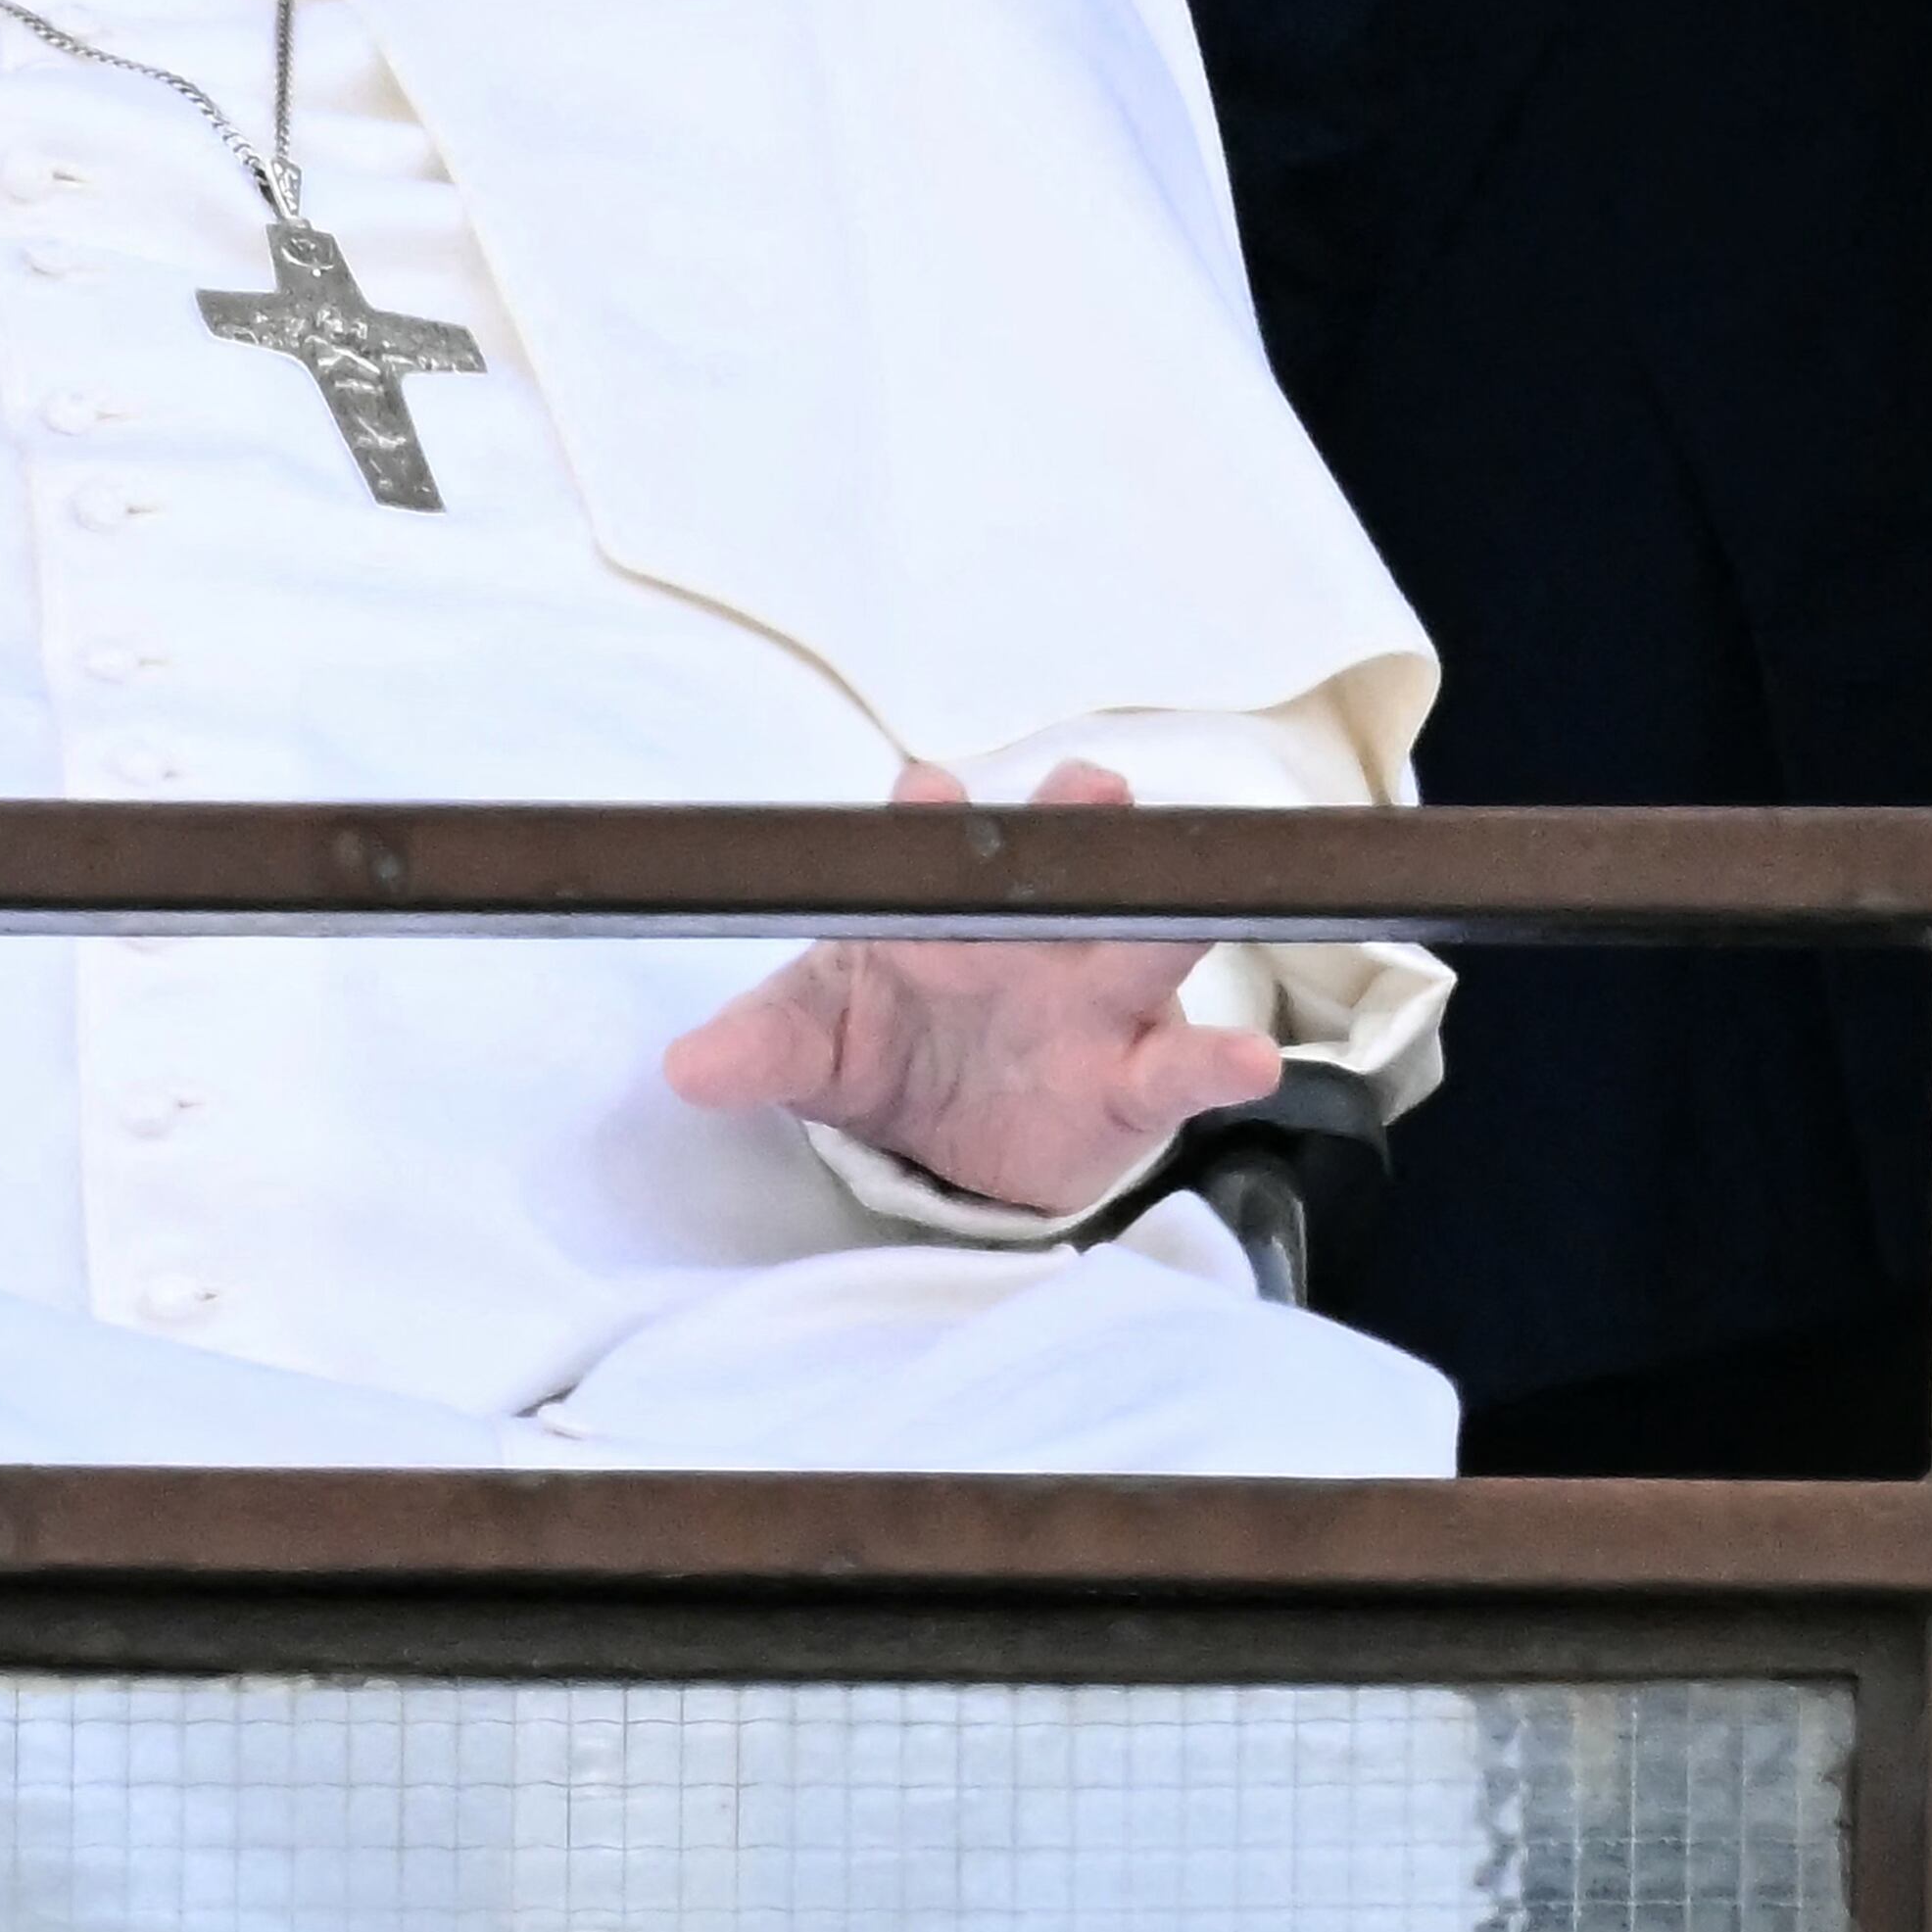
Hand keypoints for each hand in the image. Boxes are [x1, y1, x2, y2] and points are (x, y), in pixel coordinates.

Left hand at [661, 759, 1284, 1214]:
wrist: (939, 1141)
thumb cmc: (877, 1046)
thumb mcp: (808, 1044)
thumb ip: (757, 1049)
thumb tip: (685, 1071)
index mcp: (940, 904)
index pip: (937, 843)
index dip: (935, 817)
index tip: (928, 795)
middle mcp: (1029, 934)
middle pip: (1067, 863)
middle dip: (1078, 823)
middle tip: (1090, 790)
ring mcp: (1092, 1000)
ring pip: (1146, 943)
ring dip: (1167, 918)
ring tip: (1197, 902)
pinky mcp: (1132, 1080)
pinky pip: (1182, 1068)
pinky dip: (1216, 1063)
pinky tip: (1246, 1061)